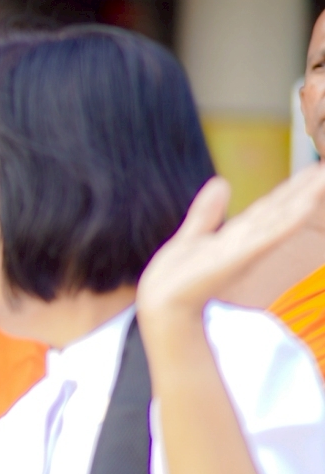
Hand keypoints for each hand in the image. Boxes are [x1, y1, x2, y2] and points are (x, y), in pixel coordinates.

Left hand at [138, 168, 324, 325]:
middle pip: (281, 207)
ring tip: (324, 177)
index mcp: (238, 235)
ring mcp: (246, 247)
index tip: (315, 168)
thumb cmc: (179, 277)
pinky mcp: (239, 256)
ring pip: (281, 216)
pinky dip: (287, 219)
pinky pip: (268, 234)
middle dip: (307, 189)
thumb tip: (222, 182)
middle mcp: (248, 240)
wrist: (164, 304)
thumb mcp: (195, 235)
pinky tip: (305, 204)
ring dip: (304, 197)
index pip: (270, 206)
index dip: (292, 187)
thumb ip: (208, 211)